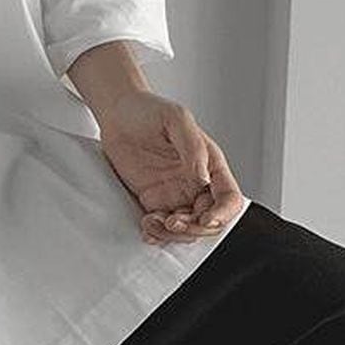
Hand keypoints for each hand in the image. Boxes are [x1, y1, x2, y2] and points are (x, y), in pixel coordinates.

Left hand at [93, 90, 243, 244]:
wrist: (116, 113)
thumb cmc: (149, 110)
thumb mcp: (176, 119)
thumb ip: (193, 148)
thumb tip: (203, 180)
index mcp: (210, 165)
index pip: (228, 199)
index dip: (222, 214)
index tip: (205, 219)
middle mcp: (196, 183)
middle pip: (208, 221)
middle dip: (193, 228)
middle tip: (172, 222)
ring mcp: (174, 193)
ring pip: (185, 228)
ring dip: (172, 234)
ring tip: (152, 222)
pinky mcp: (152, 199)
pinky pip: (161, 225)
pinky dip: (156, 233)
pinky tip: (146, 227)